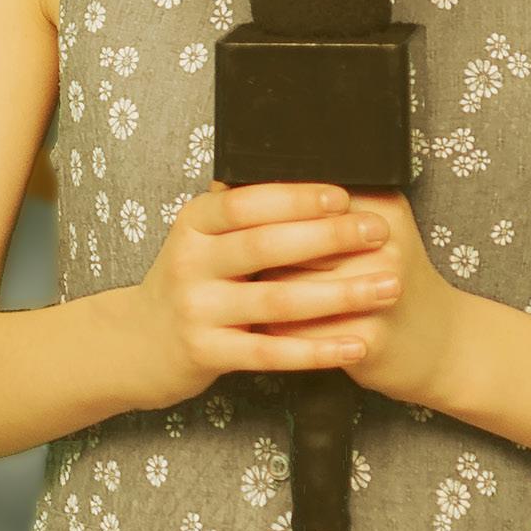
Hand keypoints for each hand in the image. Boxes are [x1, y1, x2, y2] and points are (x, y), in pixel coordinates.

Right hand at [123, 179, 402, 410]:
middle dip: (329, 237)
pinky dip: (317, 350)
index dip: (296, 198)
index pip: (246, 200)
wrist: (142, 341)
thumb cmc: (195, 280)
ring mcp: (197, 309)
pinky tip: (355, 345)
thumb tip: (315, 176)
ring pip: (275, 301)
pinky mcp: (207, 352)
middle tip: (378, 232)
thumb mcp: (205, 237)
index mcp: (194, 223)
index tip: (343, 195)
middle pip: (265, 245)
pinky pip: (271, 353)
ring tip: (388, 286)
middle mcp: (190, 262)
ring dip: (338, 294)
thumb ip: (246, 214)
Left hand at [250, 187, 462, 408]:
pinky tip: (264, 328)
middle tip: (234, 263)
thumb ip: (323, 206)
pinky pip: (299, 332)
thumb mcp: (374, 227)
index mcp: (380, 206)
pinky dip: (273, 331)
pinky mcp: (369, 337)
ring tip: (244, 293)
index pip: (303, 202)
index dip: (264, 213)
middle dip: (255, 255)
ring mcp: (378, 292)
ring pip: (287, 286)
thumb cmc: (388, 278)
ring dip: (256, 294)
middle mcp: (384, 244)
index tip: (238, 225)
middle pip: (289, 241)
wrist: (441, 342)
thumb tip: (235, 184)